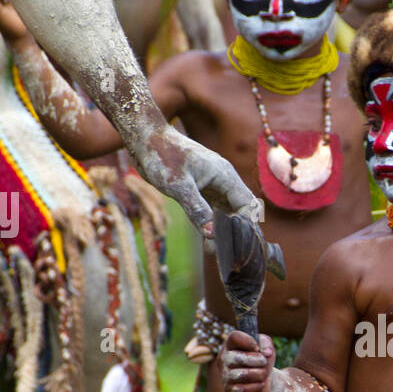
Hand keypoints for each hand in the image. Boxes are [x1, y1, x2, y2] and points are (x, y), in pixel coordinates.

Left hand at [137, 127, 260, 241]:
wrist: (146, 139)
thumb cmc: (162, 156)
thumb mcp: (179, 186)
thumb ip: (197, 210)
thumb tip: (211, 234)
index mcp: (225, 175)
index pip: (247, 205)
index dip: (244, 226)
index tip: (233, 244)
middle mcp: (223, 181)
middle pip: (241, 210)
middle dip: (236, 231)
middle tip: (223, 252)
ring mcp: (213, 185)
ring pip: (228, 212)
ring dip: (223, 230)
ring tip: (214, 250)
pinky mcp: (201, 190)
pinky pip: (214, 210)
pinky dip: (212, 224)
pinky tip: (206, 240)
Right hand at [218, 330, 273, 391]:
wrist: (262, 380)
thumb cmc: (261, 360)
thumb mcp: (265, 348)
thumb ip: (266, 343)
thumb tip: (267, 353)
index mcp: (230, 344)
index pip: (234, 337)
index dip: (249, 341)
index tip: (258, 348)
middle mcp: (224, 358)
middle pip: (236, 358)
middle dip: (256, 360)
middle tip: (264, 362)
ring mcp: (225, 375)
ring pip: (240, 374)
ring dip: (258, 374)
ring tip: (264, 374)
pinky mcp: (230, 390)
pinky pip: (242, 389)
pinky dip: (256, 387)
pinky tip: (261, 384)